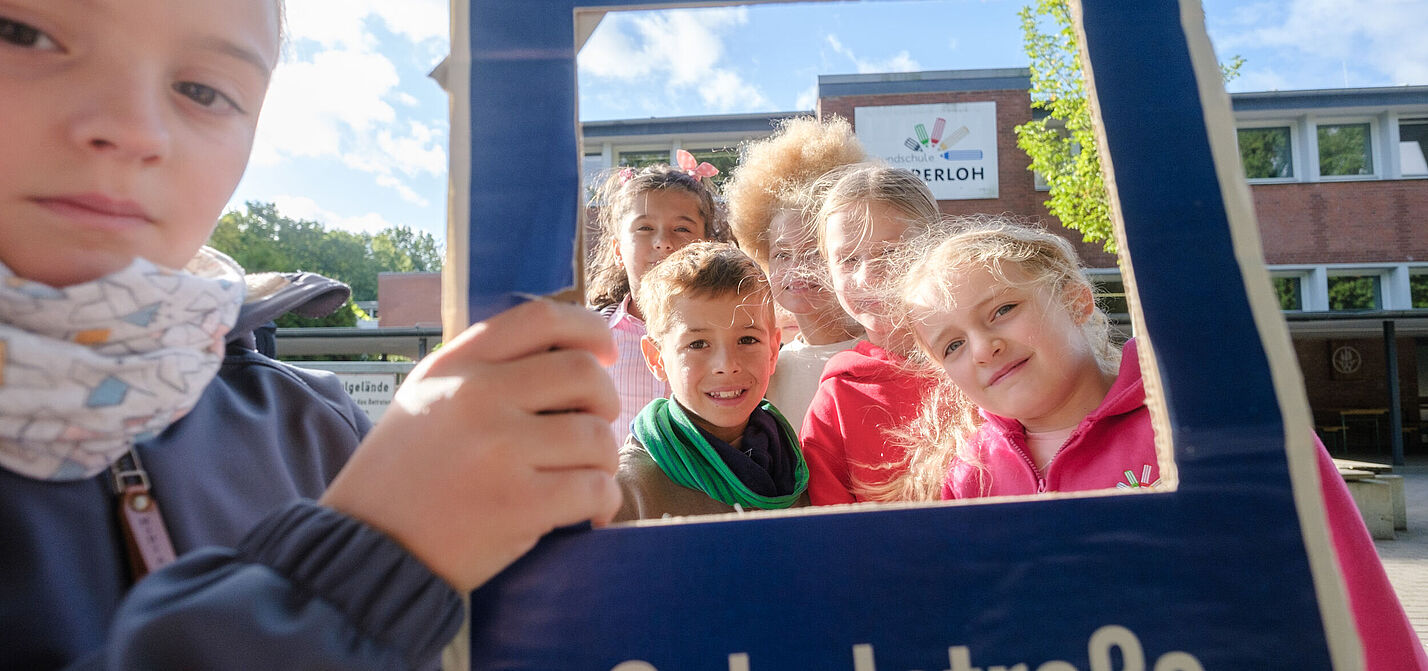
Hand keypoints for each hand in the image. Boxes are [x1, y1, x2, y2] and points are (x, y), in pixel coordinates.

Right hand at [320, 299, 620, 591]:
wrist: (367, 548)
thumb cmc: (402, 475)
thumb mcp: (426, 397)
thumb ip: (482, 371)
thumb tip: (566, 354)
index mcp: (457, 364)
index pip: (542, 318)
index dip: (589, 329)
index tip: (604, 352)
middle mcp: (478, 397)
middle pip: (584, 374)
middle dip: (606, 401)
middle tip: (594, 426)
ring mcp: (500, 450)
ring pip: (597, 435)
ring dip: (603, 459)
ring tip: (584, 477)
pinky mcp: (519, 504)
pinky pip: (594, 488)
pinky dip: (603, 501)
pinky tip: (588, 512)